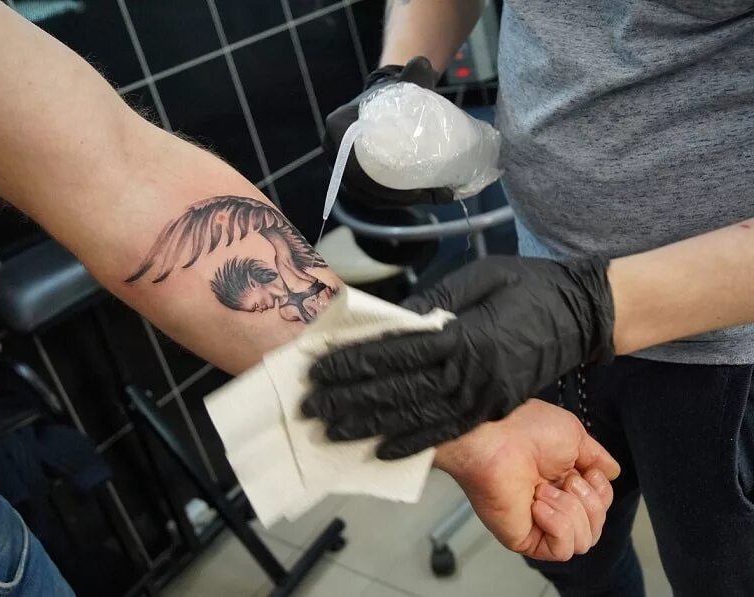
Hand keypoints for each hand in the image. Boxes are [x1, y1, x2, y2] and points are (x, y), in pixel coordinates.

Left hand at [302, 256, 614, 458]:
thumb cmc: (529, 286)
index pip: (397, 352)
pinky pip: (449, 430)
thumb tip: (391, 322)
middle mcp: (472, 373)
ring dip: (373, 426)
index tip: (320, 367)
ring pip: (418, 416)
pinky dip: (415, 443)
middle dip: (351, 399)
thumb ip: (434, 303)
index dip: (356, 362)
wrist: (585, 314)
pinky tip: (384, 450)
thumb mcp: (480, 278)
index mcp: (465, 335)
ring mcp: (485, 397)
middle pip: (399, 390)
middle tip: (311, 406)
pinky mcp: (494, 409)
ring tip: (334, 431)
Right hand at [323, 56, 453, 206]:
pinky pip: (367, 196)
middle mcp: (333, 150)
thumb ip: (414, 73)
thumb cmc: (393, 94)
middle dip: (396, 198)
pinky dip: (389, 202)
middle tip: (427, 195)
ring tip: (427, 198)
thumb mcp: (404, 83)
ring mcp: (340, 166)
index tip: (416, 187)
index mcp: (338, 128)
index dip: (384, 185)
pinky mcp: (351, 177)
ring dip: (395, 203)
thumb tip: (421, 63)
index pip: (356, 167)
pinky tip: (414, 202)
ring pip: (365, 195)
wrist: (385, 99)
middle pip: (362, 186)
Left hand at [435, 399, 619, 560]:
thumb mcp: (574, 435)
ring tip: (543, 489)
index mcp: (563, 483)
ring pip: (583, 542)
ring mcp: (538, 524)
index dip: (600, 492)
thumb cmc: (526, 432)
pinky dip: (558, 525)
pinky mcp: (525, 539)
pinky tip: (538, 505)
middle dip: (589, 502)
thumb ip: (596, 456)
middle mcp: (552, 505)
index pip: (600, 507)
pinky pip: (562, 550)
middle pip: (596, 527)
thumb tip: (611, 472)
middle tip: (565, 479)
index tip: (585, 472)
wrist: (497, 441)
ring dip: (570, 510)